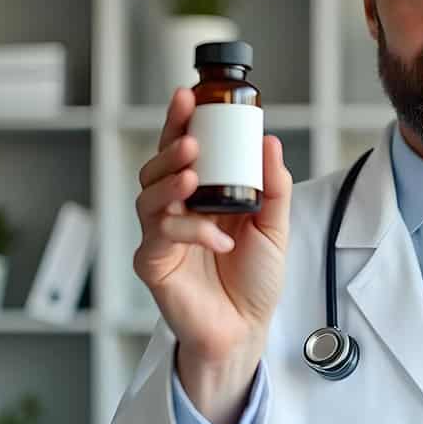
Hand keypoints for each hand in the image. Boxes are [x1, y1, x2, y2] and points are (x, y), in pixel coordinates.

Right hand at [133, 87, 292, 365]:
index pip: (183, 150)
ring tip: (193, 175)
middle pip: (156, 167)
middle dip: (169, 148)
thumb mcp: (275, 225)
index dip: (180, 121)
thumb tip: (270, 142)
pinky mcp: (153, 263)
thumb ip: (273, 186)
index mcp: (201, 194)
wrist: (247, 328)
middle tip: (191, 140)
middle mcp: (175, 209)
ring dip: (169, 182)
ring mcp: (160, 236)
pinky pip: (160, 237)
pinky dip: (190, 231)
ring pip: (148, 197)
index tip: (187, 95)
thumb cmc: (254, 278)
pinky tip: (218, 238)